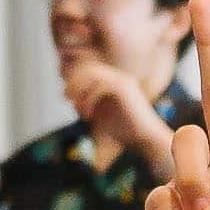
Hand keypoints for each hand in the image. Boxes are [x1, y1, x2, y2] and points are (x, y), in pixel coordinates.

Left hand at [59, 7, 193, 162]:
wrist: (144, 140)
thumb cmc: (123, 133)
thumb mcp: (97, 117)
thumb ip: (84, 105)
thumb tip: (65, 94)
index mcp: (113, 82)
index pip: (87, 70)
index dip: (72, 81)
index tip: (65, 97)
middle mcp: (118, 78)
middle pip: (87, 69)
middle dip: (73, 83)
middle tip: (66, 99)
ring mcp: (122, 81)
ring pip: (92, 75)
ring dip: (80, 91)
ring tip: (78, 109)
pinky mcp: (124, 88)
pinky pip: (100, 86)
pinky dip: (89, 99)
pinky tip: (88, 115)